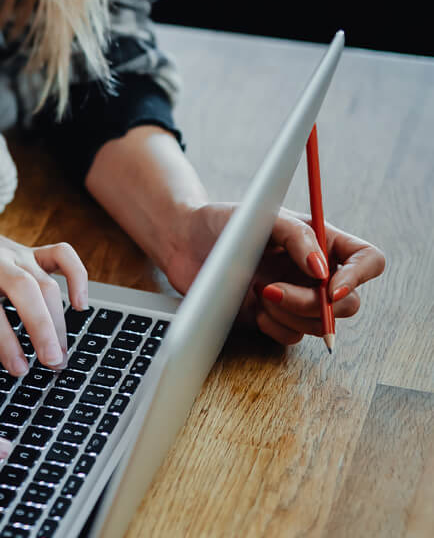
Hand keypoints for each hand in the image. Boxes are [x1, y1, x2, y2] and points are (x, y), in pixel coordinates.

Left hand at [0, 158, 87, 375]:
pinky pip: (62, 254)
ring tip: (59, 354)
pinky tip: (81, 304)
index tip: (18, 368)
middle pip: (22, 288)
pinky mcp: (30, 251)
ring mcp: (14, 254)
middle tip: (51, 362)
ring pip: (44, 279)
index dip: (5, 340)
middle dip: (42, 326)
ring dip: (58, 317)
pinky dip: (77, 275)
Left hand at [164, 203, 385, 344]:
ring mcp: (297, 297)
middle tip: (270, 289)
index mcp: (322, 241)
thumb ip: (297, 236)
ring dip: (290, 314)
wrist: (184, 243)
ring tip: (258, 291)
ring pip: (321, 324)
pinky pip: (293, 336)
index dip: (359, 277)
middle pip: (347, 302)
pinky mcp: (276, 318)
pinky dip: (275, 326)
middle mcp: (315, 273)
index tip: (329, 286)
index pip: (367, 260)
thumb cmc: (224, 222)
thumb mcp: (262, 215)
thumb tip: (324, 270)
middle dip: (311, 303)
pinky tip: (254, 307)